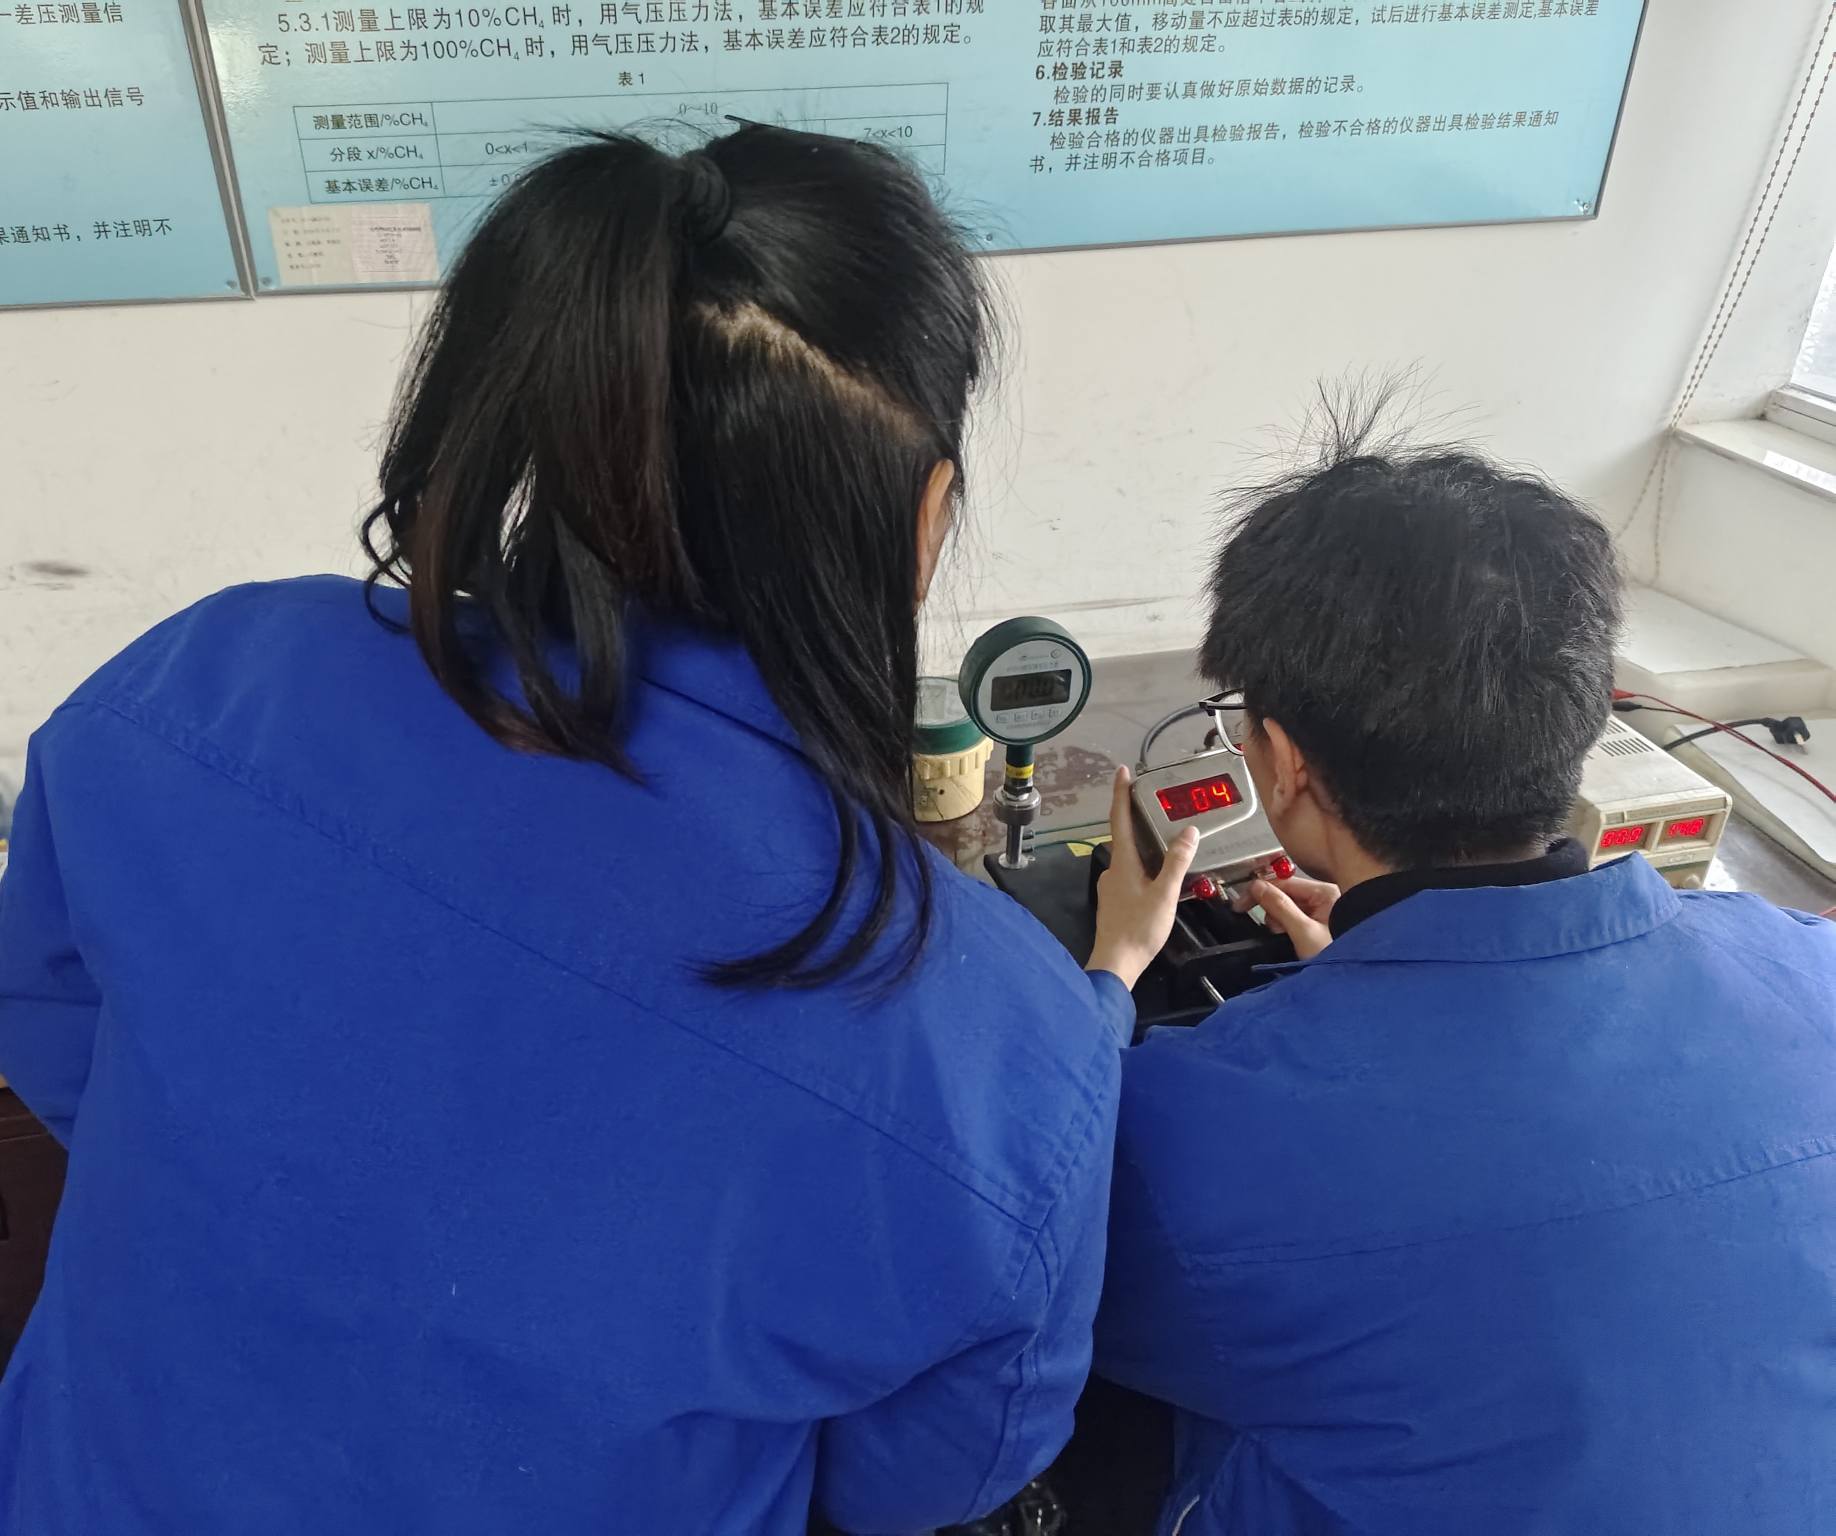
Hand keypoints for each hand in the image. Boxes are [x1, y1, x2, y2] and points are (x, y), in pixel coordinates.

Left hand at [1088, 766, 1199, 990]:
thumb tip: (1189, 832)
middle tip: (1153, 802)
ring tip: (1164, 838)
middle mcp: (1112, 871)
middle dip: (1136, 818)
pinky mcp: (1115, 903)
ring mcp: (1112, 888)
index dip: (1121, 794)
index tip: (1122, 771)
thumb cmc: (1138, 930)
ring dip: (1142, 845)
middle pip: (1124, 837)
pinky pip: (1130, 875)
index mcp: (1122, 863)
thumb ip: (1177, 863)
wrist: (1115, 965)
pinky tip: (1157, 875)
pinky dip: (1143, 866)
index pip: (1119, 819)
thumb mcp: (1165, 895)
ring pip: (1128, 858)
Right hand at [1232, 872, 1337, 959]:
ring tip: (1286, 938)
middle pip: (1285, 894)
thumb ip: (1280, 907)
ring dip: (1279, 923)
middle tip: (1274, 929)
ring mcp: (1323, 912)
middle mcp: (1325, 898)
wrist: (1349, 984)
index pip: (1284, 882)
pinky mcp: (1319, 926)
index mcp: (1325, 893)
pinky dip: (1286, 929)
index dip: (1259, 891)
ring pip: (1287, 908)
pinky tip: (1290, 940)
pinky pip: (1294, 920)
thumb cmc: (1338, 958)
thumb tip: (1257, 887)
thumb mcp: (1304, 932)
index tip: (1240, 904)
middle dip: (1273, 912)